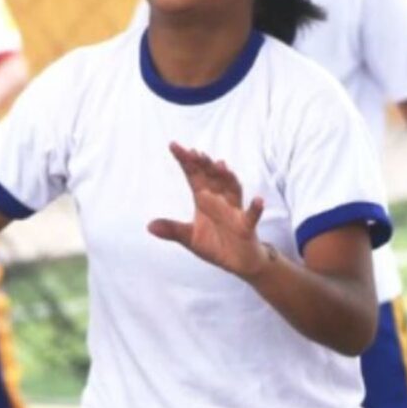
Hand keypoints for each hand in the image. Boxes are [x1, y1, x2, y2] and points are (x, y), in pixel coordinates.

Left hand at [146, 142, 270, 279]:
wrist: (238, 262)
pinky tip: (258, 200)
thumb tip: (149, 225)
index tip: (174, 145)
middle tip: (195, 152)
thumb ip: (172, 230)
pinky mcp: (247, 226)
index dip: (185, 161)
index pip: (193, 176)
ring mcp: (235, 211)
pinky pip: (252, 216)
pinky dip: (256, 208)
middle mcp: (220, 201)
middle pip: (212, 178)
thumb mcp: (189, 238)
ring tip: (221, 165)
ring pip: (233, 189)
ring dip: (228, 178)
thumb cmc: (215, 245)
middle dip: (204, 165)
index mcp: (204, 200)